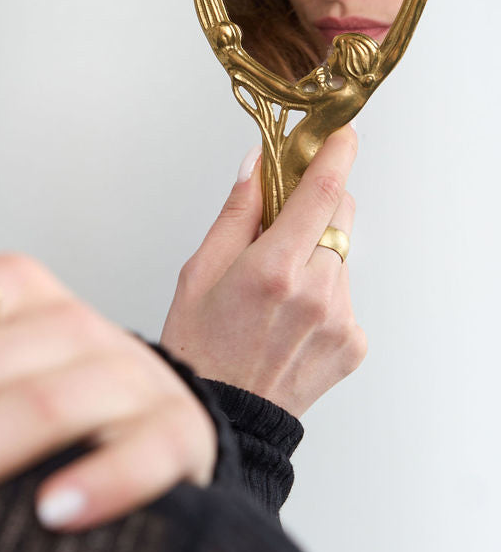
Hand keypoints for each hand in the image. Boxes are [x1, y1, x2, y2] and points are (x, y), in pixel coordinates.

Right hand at [160, 126, 366, 416]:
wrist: (222, 418)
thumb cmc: (199, 348)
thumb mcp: (199, 272)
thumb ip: (236, 214)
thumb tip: (257, 165)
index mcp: (273, 269)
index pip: (322, 192)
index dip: (337, 154)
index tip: (342, 133)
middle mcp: (315, 293)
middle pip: (339, 217)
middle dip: (317, 206)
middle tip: (279, 226)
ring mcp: (340, 321)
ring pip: (340, 258)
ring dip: (316, 257)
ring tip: (274, 294)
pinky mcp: (353, 344)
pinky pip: (345, 298)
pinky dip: (322, 296)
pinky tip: (288, 321)